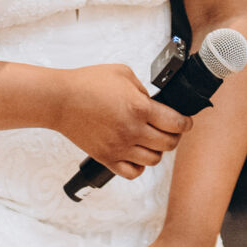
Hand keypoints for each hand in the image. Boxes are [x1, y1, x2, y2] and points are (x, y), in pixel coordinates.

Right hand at [52, 64, 188, 180]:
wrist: (60, 100)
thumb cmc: (88, 83)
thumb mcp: (123, 73)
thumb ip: (143, 90)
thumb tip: (153, 104)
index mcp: (139, 108)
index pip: (176, 123)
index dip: (186, 123)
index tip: (186, 122)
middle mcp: (132, 130)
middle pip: (169, 144)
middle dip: (174, 136)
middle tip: (170, 129)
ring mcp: (119, 147)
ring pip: (154, 160)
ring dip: (158, 150)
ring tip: (152, 141)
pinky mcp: (107, 158)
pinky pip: (132, 173)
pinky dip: (140, 167)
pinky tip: (137, 155)